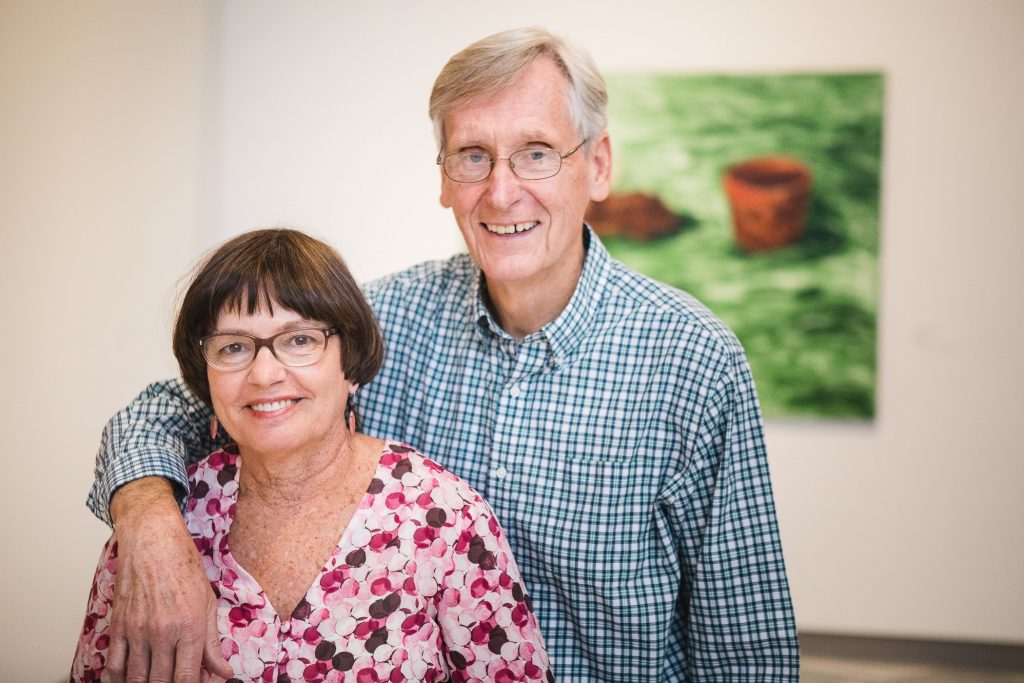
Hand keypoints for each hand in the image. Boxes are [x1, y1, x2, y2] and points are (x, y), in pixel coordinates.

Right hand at [104, 477, 233, 682]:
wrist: (153, 540)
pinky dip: (118, 680)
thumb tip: (223, 673)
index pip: (188, 678)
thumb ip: (213, 643)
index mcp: (190, 626)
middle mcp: (163, 632)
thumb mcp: (208, 603)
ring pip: (136, 679)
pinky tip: (128, 680)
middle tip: (173, 681)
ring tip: (154, 680)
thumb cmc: (183, 566)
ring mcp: (137, 631)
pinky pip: (113, 666)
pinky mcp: (117, 627)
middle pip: (161, 682)